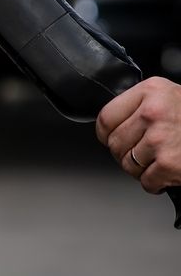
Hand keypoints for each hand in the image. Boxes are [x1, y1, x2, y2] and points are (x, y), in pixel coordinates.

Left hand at [96, 77, 180, 193]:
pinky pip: (146, 181)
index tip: (110, 139)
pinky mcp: (169, 164)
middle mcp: (152, 113)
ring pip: (127, 164)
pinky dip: (154, 183)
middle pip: (114, 143)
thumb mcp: (169, 95)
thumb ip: (142, 104)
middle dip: (125, 153)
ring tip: (156, 162)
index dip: (106, 133)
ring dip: (139, 169)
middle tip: (142, 154)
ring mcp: (160, 139)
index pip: (106, 117)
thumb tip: (114, 123)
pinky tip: (166, 174)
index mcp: (150, 92)